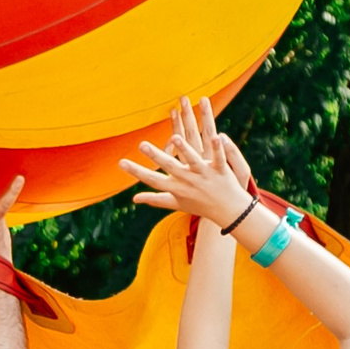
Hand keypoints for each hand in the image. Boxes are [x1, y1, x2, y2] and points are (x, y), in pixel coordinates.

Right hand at [119, 98, 252, 229]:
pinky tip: (218, 136)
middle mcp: (188, 180)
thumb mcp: (175, 203)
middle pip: (169, 167)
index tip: (121, 163)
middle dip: (156, 156)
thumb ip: (155, 199)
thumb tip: (134, 199)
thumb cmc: (199, 206)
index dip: (136, 171)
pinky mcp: (220, 170)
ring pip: (193, 160)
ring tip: (175, 137)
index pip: (153, 179)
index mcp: (176, 188)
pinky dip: (219, 148)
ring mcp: (204, 175)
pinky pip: (220, 158)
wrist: (228, 212)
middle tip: (141, 144)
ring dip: (184, 149)